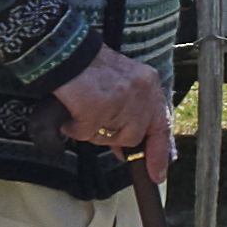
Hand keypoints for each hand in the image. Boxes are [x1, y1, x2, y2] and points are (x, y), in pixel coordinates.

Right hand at [49, 49, 175, 165]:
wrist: (65, 52)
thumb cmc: (88, 71)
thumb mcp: (122, 85)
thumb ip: (130, 114)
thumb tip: (126, 149)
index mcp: (148, 84)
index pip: (161, 124)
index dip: (160, 152)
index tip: (158, 173)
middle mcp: (140, 90)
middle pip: (133, 136)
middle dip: (114, 137)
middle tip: (95, 120)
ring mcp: (121, 99)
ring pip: (111, 137)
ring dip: (93, 131)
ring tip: (83, 109)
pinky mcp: (98, 106)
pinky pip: (86, 132)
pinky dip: (76, 127)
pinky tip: (72, 112)